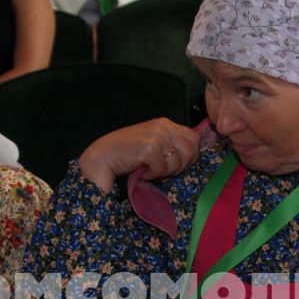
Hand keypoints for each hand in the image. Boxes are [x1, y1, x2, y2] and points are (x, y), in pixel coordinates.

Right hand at [77, 119, 200, 191]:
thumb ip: (172, 144)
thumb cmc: (128, 153)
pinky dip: (152, 175)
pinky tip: (142, 170)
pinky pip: (162, 169)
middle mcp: (163, 126)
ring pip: (177, 162)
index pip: (194, 139)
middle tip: (162, 169)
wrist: (104, 156)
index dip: (190, 156)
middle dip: (179, 167)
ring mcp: (157, 135)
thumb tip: (194, 154)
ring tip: (149, 168)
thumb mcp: (154, 143)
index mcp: (166, 123)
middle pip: (191, 152)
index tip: (175, 165)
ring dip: (164, 172)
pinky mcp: (150, 147)